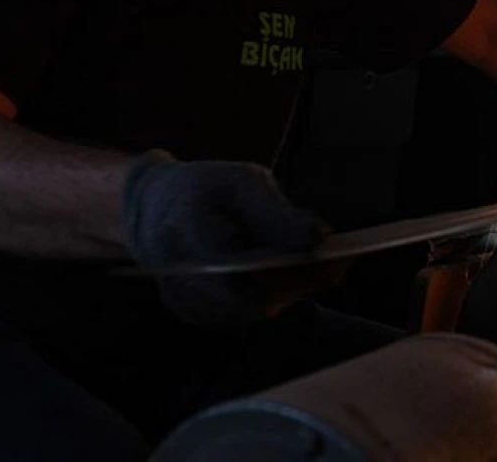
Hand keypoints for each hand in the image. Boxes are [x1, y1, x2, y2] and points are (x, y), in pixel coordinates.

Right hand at [122, 151, 326, 324]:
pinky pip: (247, 312)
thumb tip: (320, 239)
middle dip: (301, 280)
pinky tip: (294, 272)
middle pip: (255, 297)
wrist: (155, 206)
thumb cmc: (205, 188)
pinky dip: (275, 293)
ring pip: (255, 310)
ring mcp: (186, 301)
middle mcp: (179, 276)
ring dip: (291, 289)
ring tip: (324, 263)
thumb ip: (278, 214)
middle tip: (341, 261)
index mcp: (184, 234)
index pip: (244, 271)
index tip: (335, 256)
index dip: (293, 270)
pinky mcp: (197, 313)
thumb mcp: (241, 182)